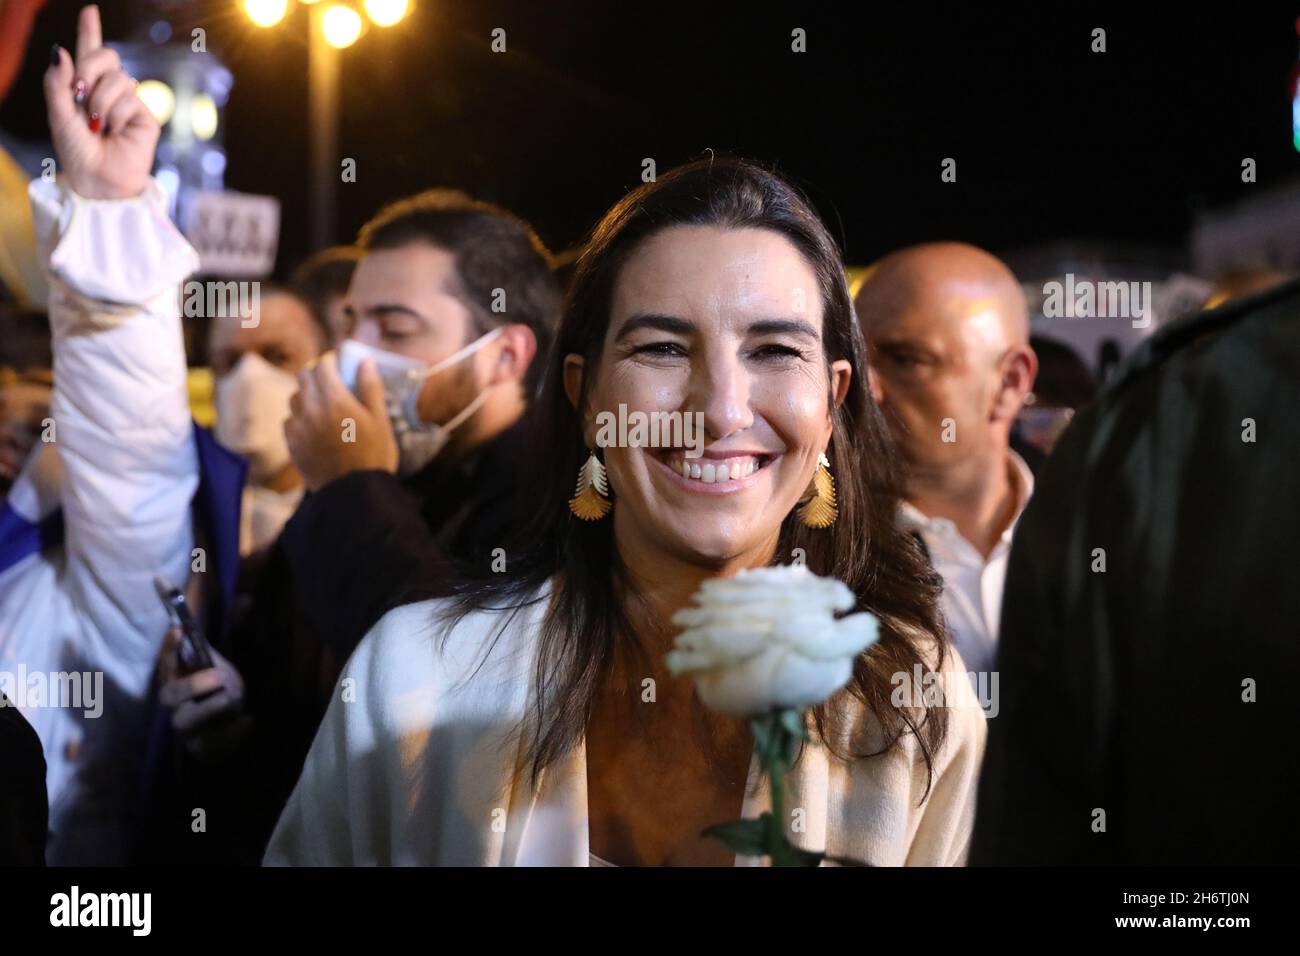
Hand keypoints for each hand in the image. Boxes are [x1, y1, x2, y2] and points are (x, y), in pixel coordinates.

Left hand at [45, 5, 159, 199]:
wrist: (98, 180)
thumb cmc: (77, 152)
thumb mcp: (58, 115)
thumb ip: (57, 83)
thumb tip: (61, 51)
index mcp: (84, 87)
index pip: (88, 53)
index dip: (89, 30)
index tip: (90, 11)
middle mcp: (108, 91)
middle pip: (106, 56)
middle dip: (89, 69)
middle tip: (80, 95)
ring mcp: (129, 102)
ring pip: (117, 79)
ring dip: (100, 102)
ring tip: (98, 126)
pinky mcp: (145, 116)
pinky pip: (129, 99)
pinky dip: (115, 116)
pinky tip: (114, 132)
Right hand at [157, 627, 251, 762]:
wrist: (230, 732)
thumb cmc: (219, 694)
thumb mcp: (216, 671)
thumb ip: (207, 656)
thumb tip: (201, 624)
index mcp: (177, 684)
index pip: (166, 664)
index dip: (169, 649)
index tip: (178, 630)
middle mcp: (175, 707)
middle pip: (169, 696)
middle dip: (193, 684)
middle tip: (219, 676)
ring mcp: (186, 730)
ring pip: (186, 722)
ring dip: (211, 708)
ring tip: (232, 698)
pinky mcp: (201, 749)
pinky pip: (213, 744)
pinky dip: (234, 731)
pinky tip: (250, 721)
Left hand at [285, 353, 398, 490]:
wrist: (354, 494)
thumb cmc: (374, 455)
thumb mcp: (380, 420)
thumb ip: (370, 387)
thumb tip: (364, 361)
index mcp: (336, 400)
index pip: (322, 365)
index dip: (330, 361)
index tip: (338, 364)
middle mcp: (312, 410)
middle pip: (303, 377)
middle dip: (316, 374)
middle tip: (330, 381)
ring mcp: (299, 428)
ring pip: (294, 398)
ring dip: (306, 394)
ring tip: (322, 405)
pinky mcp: (292, 444)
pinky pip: (289, 420)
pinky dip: (299, 417)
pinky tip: (314, 426)